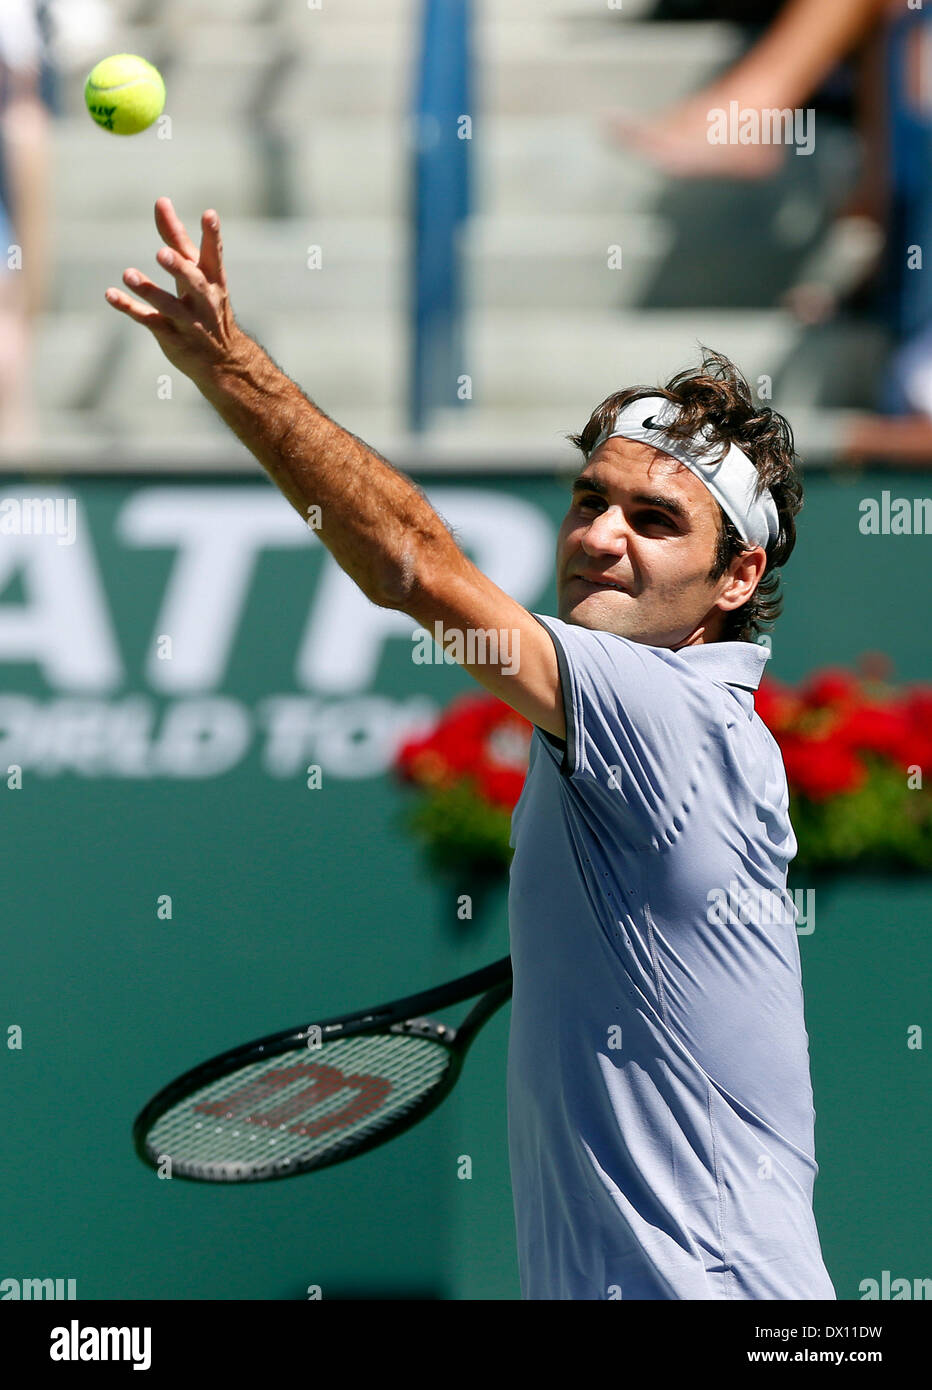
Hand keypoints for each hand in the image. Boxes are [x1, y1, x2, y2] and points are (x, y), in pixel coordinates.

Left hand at [105, 197, 242, 382]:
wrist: (224, 360)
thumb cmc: (206, 306)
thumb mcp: (197, 272)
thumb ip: (177, 238)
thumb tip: (161, 201)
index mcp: (214, 281)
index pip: (214, 255)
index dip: (212, 235)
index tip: (209, 214)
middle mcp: (204, 300)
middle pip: (193, 281)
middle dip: (178, 267)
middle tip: (162, 253)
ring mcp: (188, 321)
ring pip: (169, 305)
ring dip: (149, 291)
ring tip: (128, 274)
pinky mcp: (171, 336)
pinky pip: (148, 320)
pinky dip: (129, 307)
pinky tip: (110, 295)